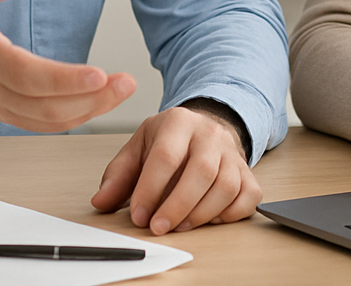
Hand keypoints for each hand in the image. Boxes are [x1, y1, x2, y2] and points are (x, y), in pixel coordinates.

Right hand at [0, 0, 134, 131]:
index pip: (23, 74)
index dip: (62, 80)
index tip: (99, 74)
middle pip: (40, 106)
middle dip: (89, 100)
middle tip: (127, 83)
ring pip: (42, 121)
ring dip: (87, 111)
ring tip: (121, 90)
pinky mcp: (0, 112)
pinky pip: (38, 123)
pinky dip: (72, 117)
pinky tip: (98, 102)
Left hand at [90, 105, 259, 233]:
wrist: (206, 127)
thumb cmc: (171, 141)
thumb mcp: (139, 147)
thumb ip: (118, 174)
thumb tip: (101, 201)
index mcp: (178, 122)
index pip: (167, 156)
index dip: (151, 189)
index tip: (138, 214)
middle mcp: (210, 134)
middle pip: (202, 172)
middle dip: (178, 206)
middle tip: (158, 227)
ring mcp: (232, 153)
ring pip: (227, 186)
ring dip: (201, 213)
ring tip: (179, 225)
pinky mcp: (247, 172)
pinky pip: (248, 196)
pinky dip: (231, 214)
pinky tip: (209, 218)